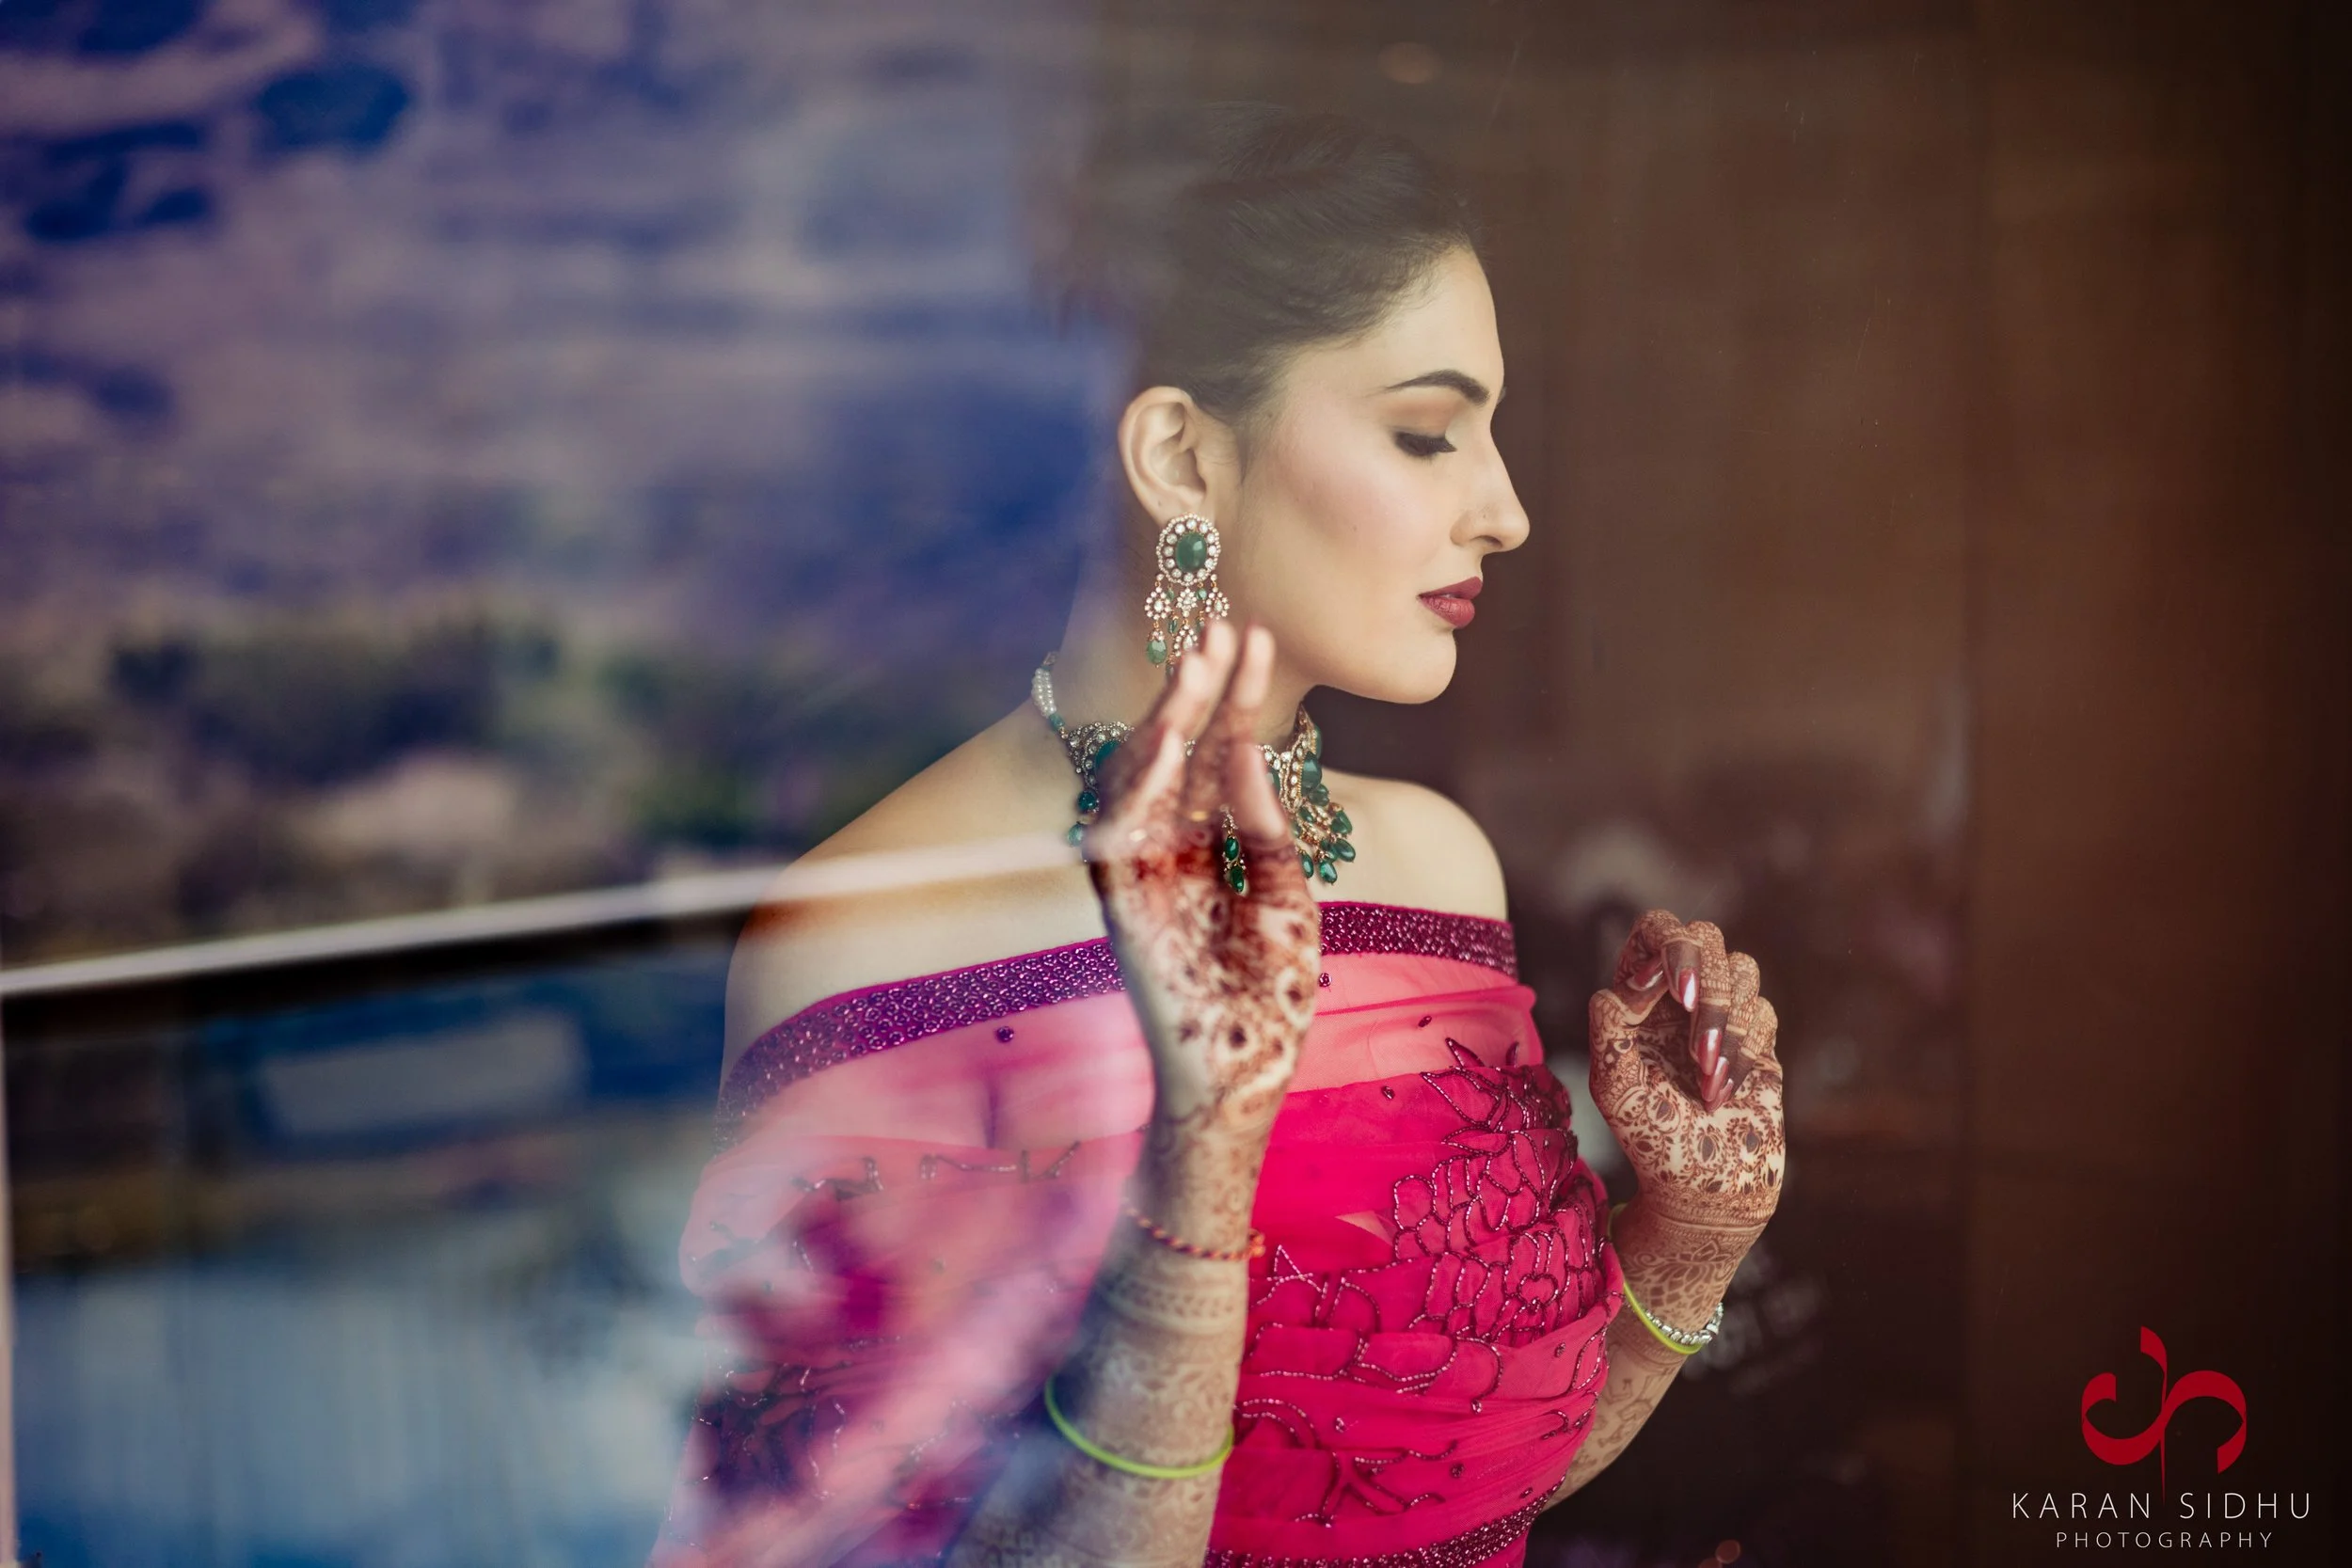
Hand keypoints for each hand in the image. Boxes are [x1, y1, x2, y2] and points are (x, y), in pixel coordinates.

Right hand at [1086, 620, 1320, 1146]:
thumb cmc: (1267, 997)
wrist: (1246, 1080)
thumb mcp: (1286, 894)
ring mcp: (1141, 879)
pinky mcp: (1125, 911)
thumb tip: (1250, 746)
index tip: (1252, 633)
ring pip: (1139, 780)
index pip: (1216, 752)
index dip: (1231, 695)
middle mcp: (1165, 851)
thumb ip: (1264, 824)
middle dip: (1193, 688)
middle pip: (1172, 752)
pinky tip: (1169, 738)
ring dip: (1165, 717)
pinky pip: (1122, 835)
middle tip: (1217, 625)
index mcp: (1205, 844)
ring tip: (1194, 662)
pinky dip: (1141, 785)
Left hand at [1587, 911, 1783, 1230]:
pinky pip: (1763, 1013)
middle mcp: (1680, 998)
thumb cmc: (1652, 1139)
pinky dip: (1743, 1052)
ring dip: (1724, 1023)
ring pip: (1741, 970)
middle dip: (1705, 976)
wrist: (1705, 1188)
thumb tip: (1622, 986)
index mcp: (1638, 998)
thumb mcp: (1615, 1088)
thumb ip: (1609, 1030)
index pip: (1654, 932)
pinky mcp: (1758, 1040)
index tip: (1663, 987)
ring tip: (1704, 1080)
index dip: (1664, 945)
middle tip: (1696, 1018)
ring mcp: (1724, 1016)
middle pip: (1704, 935)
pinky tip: (1722, 1093)